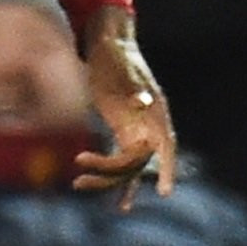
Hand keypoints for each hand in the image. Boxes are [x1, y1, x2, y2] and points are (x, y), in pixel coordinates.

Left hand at [69, 9, 177, 207]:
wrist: (108, 46)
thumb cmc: (116, 57)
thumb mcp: (121, 69)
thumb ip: (133, 87)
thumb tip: (142, 102)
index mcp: (155, 112)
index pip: (166, 145)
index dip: (167, 168)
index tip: (165, 191)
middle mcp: (149, 126)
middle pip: (136, 161)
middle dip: (112, 175)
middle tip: (80, 179)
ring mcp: (137, 131)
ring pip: (127, 166)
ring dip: (107, 180)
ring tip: (79, 185)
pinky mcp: (122, 132)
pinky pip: (121, 161)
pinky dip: (113, 176)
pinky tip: (114, 199)